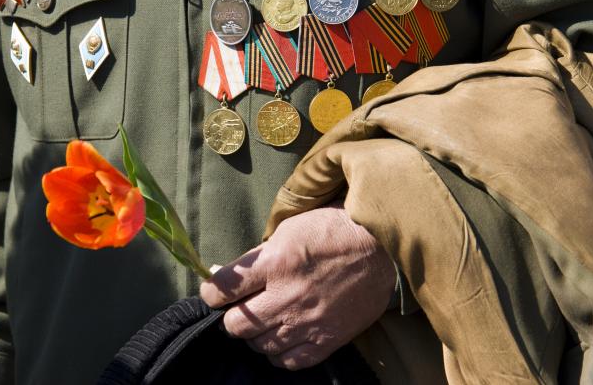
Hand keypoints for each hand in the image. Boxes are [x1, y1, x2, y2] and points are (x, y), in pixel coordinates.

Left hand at [200, 204, 394, 369]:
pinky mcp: (327, 340)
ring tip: (264, 320)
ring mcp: (308, 322)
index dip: (211, 293)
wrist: (381, 248)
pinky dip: (279, 353)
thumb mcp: (289, 230)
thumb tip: (223, 274)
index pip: (222, 290)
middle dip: (232, 316)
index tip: (215, 292)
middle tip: (241, 307)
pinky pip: (289, 362)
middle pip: (236, 325)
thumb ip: (256, 256)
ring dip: (255, 335)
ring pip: (260, 346)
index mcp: (275, 264)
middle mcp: (287, 297)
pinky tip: (282, 337)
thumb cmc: (332, 231)